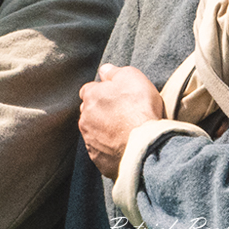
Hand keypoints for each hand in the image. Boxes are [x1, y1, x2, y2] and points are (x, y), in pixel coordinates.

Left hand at [79, 64, 165, 178]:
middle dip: (101, 111)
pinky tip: (124, 146)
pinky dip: (109, 148)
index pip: (89, 89)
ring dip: (105, 130)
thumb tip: (104, 69)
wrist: (144, 145)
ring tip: (125, 131)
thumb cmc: (139, 108)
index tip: (115, 95)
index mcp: (91, 97)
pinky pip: (101, 151)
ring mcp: (90, 141)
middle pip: (90, 111)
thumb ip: (114, 71)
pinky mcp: (98, 159)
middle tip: (122, 113)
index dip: (102, 91)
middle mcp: (85, 119)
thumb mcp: (131, 77)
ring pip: (94, 131)